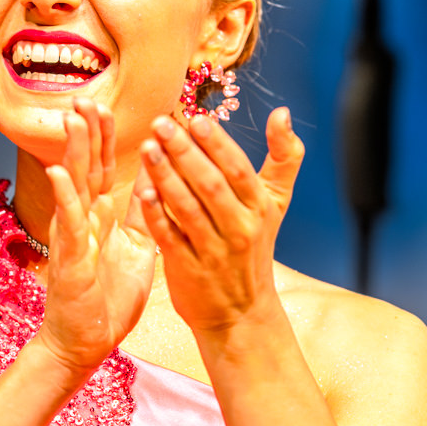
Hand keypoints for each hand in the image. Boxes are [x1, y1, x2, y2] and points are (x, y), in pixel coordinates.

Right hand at [36, 100, 157, 371]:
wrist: (88, 339)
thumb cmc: (109, 294)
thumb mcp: (137, 246)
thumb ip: (143, 215)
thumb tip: (158, 184)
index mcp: (103, 215)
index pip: (106, 167)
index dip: (108, 137)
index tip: (111, 104)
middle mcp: (85, 218)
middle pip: (87, 166)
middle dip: (88, 132)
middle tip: (87, 97)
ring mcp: (75, 235)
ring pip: (74, 185)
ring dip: (74, 152)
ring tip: (73, 120)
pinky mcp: (71, 257)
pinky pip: (69, 224)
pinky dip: (65, 197)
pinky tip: (60, 174)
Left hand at [134, 106, 303, 335]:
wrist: (242, 312)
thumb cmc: (254, 248)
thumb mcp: (276, 203)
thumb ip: (283, 158)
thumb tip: (283, 113)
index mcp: (259, 207)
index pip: (237, 169)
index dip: (217, 144)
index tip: (195, 119)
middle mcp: (240, 228)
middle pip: (211, 184)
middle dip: (185, 152)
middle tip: (160, 125)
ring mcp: (215, 251)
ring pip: (189, 208)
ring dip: (166, 177)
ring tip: (148, 149)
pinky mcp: (190, 270)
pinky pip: (171, 238)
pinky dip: (157, 216)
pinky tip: (143, 193)